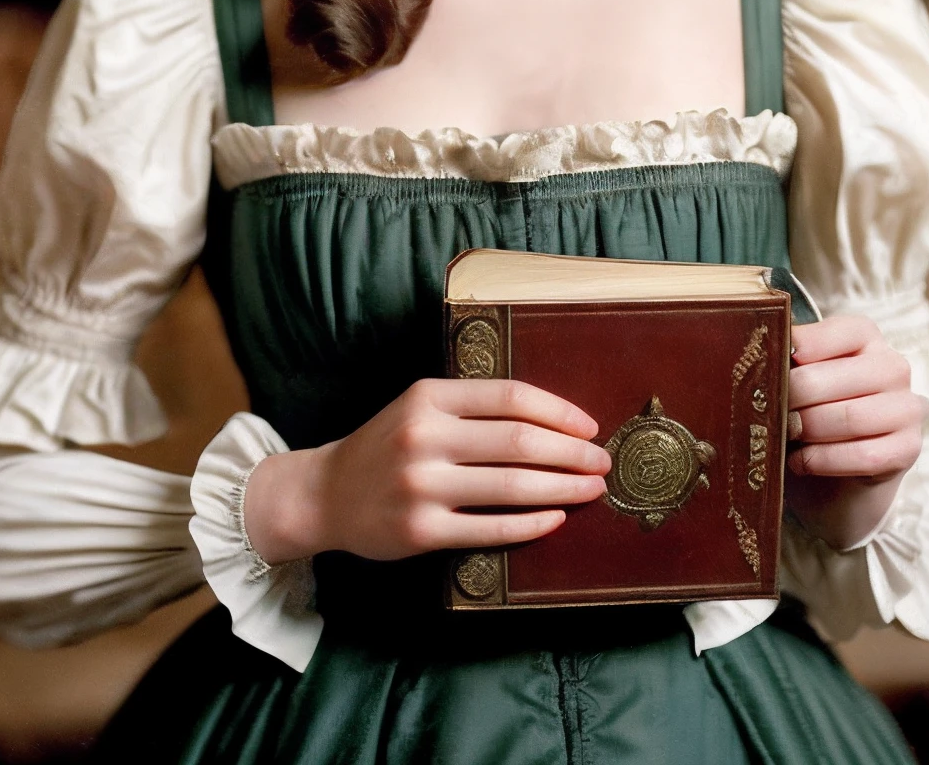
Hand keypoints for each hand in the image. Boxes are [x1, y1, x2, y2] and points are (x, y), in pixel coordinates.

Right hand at [243, 378, 610, 565]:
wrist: (327, 493)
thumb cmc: (389, 444)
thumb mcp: (421, 407)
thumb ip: (473, 407)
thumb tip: (554, 420)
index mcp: (429, 396)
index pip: (510, 397)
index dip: (558, 411)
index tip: (589, 426)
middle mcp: (424, 437)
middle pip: (519, 442)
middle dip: (571, 453)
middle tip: (601, 462)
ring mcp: (422, 486)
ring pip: (511, 486)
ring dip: (562, 488)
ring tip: (590, 489)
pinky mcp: (421, 531)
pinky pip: (491, 528)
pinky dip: (531, 524)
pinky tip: (555, 519)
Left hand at [783, 313, 928, 549]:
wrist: (837, 474)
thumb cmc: (811, 411)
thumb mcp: (802, 379)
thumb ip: (789, 359)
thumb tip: (762, 351)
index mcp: (866, 338)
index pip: (840, 331)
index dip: (802, 346)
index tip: (772, 361)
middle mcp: (893, 367)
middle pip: (835, 376)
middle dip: (794, 396)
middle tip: (767, 409)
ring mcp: (907, 409)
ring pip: (849, 417)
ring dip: (807, 429)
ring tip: (783, 435)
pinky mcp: (908, 449)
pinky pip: (864, 455)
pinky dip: (823, 460)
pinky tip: (801, 461)